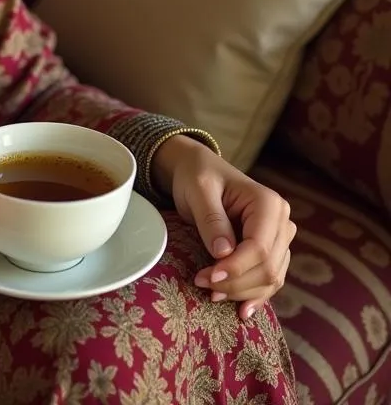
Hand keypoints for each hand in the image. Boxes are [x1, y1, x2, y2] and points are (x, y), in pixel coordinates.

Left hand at [154, 136, 295, 319]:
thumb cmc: (198, 176)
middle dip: (236, 283)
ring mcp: (280, 238)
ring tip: (213, 295)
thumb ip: (212, 220)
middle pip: (268, 267)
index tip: (207, 278)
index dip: (236, 269)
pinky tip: (242, 310)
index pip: (259, 248)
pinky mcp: (271, 250)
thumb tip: (224, 254)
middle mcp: (282, 222)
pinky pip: (270, 279)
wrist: (200, 171)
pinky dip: (255, 294)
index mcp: (269, 203)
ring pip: (272, 278)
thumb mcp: (199, 190)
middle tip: (202, 285)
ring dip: (243, 292)